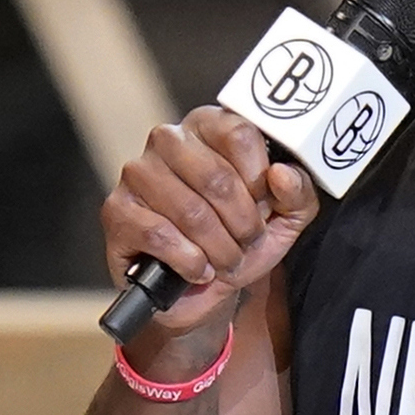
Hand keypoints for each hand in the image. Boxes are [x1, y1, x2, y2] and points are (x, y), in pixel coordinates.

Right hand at [100, 105, 319, 335]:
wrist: (202, 288)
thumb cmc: (240, 239)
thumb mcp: (284, 217)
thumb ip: (297, 192)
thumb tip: (282, 174)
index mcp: (209, 126)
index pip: (239, 133)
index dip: (259, 179)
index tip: (264, 205)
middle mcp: (168, 139)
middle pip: (216, 177)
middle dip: (243, 223)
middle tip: (247, 242)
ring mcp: (137, 173)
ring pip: (190, 212)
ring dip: (219, 249)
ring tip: (225, 260)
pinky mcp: (117, 211)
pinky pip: (160, 236)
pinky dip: (190, 262)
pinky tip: (198, 269)